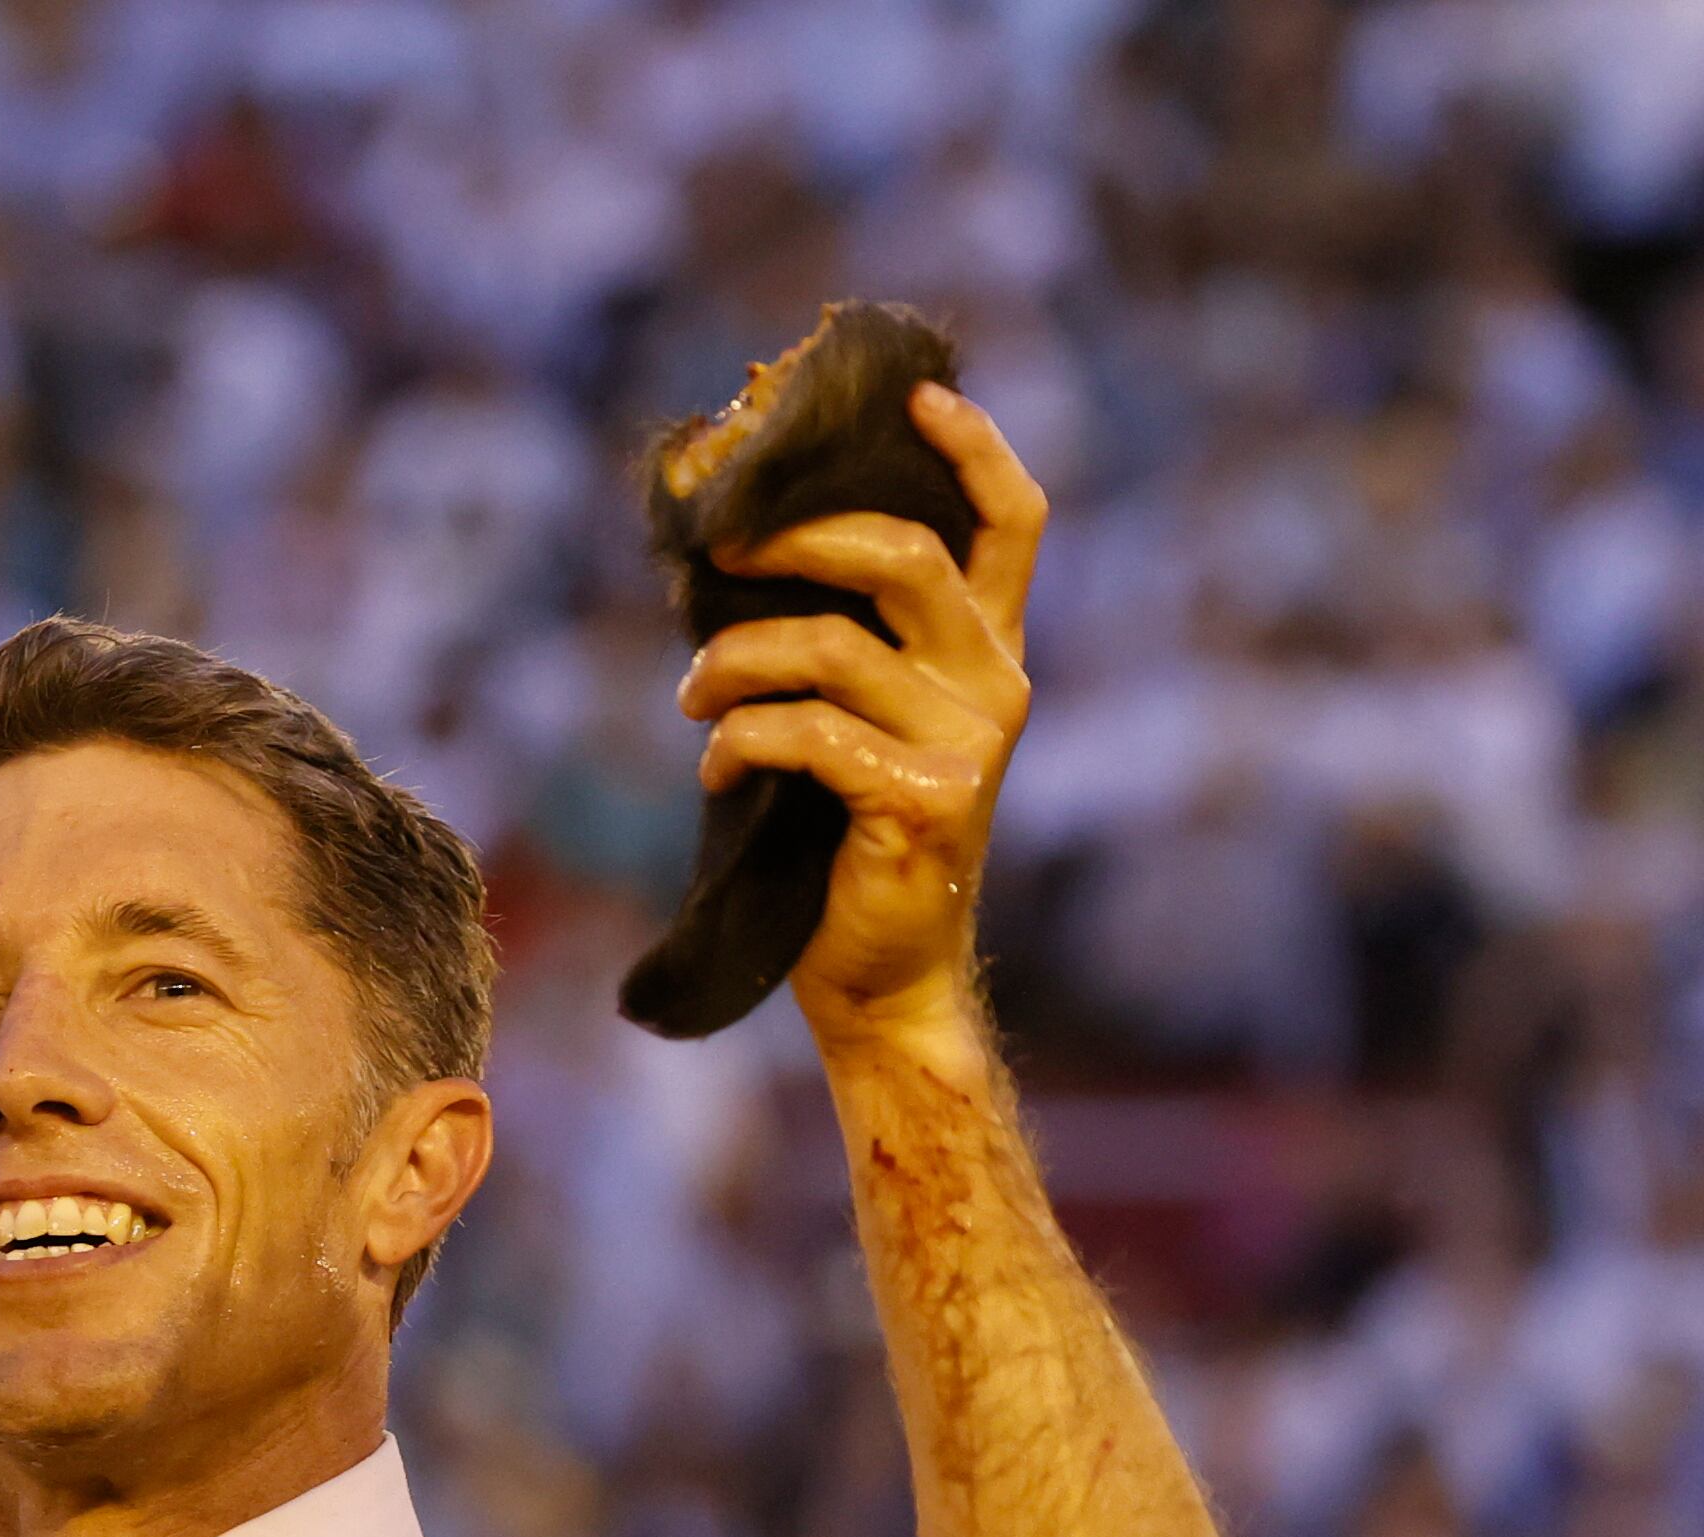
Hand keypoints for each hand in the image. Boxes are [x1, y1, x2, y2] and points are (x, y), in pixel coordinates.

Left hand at [672, 384, 1044, 1054]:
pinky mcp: (927, 798)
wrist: (883, 975)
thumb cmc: (845, 842)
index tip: (921, 394)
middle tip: (723, 558)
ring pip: (828, 648)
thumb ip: (832, 641)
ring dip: (731, 663)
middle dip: (797, 541)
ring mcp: (970, 743)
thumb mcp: (853, 722)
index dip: (974, 448)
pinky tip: (714, 767)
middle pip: (904, 554)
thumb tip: (734, 556)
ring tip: (690, 697)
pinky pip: (805, 733)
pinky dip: (736, 742)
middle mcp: (994, 685)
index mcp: (986, 654)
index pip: (1012, 523)